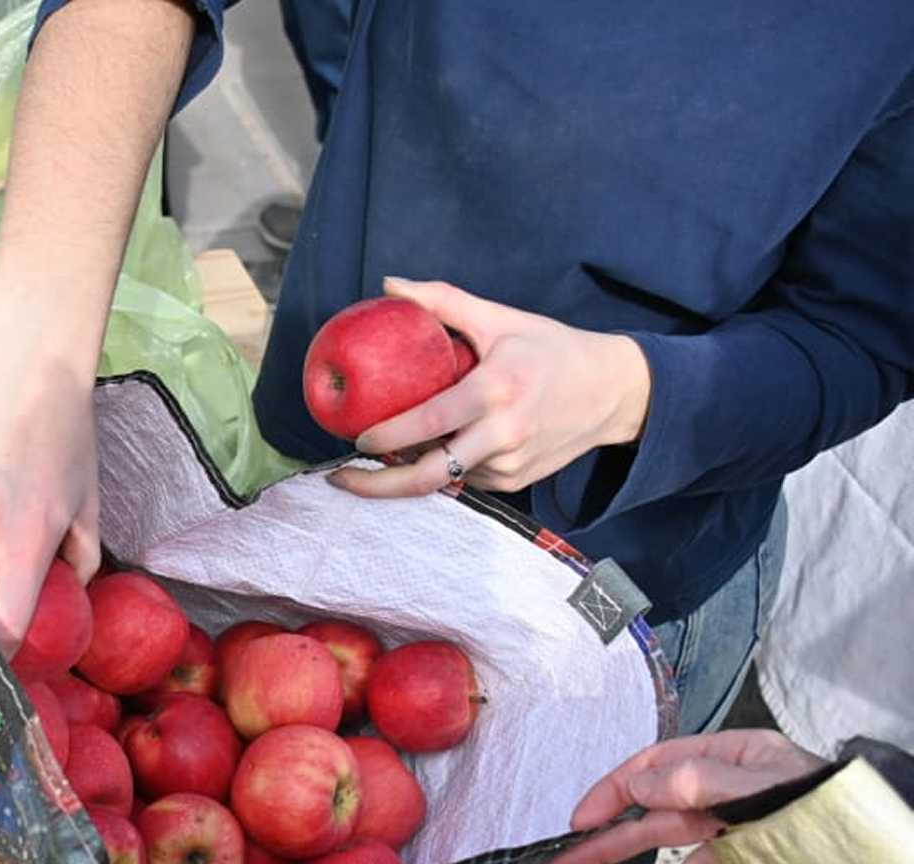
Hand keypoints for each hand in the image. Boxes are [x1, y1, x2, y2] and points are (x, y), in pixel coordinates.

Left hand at [329, 277, 651, 497]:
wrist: (614, 392)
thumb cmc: (552, 349)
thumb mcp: (500, 318)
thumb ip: (443, 301)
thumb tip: (389, 286)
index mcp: (496, 391)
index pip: (428, 422)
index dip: (387, 436)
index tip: (355, 439)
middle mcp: (504, 434)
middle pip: (428, 475)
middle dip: (378, 487)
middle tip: (340, 478)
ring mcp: (510, 465)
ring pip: (444, 476)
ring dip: (411, 467)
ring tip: (384, 454)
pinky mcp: (515, 482)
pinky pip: (464, 478)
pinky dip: (443, 466)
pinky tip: (433, 449)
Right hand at [545, 730, 825, 863]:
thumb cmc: (842, 820)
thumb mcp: (775, 789)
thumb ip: (706, 783)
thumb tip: (641, 784)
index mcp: (734, 763)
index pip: (656, 766)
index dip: (613, 791)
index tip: (581, 820)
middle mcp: (729, 802)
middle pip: (653, 821)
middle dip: (612, 848)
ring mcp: (740, 849)